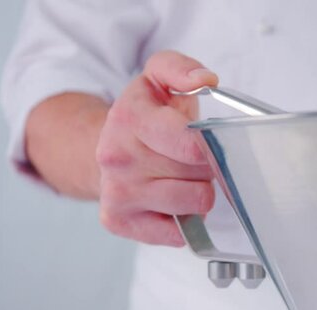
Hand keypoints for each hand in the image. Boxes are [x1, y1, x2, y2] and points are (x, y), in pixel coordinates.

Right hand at [96, 51, 218, 245]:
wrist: (106, 146)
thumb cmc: (145, 115)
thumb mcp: (158, 77)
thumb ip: (181, 68)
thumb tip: (205, 80)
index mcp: (128, 118)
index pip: (190, 144)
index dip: (210, 146)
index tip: (208, 142)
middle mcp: (116, 156)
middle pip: (198, 174)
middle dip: (206, 167)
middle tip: (193, 159)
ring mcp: (116, 192)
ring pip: (193, 204)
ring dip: (198, 193)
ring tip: (184, 178)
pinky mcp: (117, 221)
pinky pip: (176, 234)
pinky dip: (183, 221)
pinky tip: (172, 202)